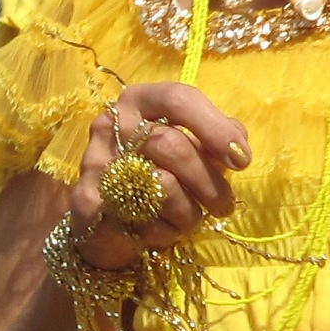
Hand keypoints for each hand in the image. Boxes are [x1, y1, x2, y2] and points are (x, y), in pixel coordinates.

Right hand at [73, 82, 250, 274]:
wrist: (104, 220)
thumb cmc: (154, 173)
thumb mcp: (187, 146)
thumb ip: (212, 138)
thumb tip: (237, 143)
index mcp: (138, 102)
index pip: (178, 99)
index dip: (215, 128)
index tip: (242, 158)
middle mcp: (111, 126)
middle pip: (172, 145)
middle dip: (208, 181)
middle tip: (224, 204)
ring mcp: (95, 163)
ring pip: (161, 185)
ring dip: (190, 211)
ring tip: (192, 218)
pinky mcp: (88, 202)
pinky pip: (143, 219)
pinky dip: (166, 231)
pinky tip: (163, 230)